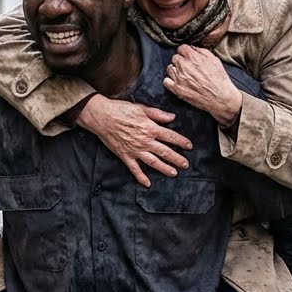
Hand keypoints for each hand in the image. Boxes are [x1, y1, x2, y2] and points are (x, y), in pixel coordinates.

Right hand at [76, 95, 192, 186]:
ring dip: (164, 168)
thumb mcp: (141, 108)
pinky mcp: (125, 156)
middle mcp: (145, 141)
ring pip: (153, 162)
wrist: (102, 117)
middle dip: (177, 159)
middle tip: (186, 165)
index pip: (170, 136)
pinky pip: (134, 169)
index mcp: (150, 128)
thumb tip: (172, 117)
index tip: (189, 146)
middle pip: (165, 152)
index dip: (181, 141)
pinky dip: (141, 177)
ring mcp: (135, 150)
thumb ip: (158, 114)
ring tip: (174, 173)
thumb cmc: (121, 110)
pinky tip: (147, 184)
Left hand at [163, 45, 242, 125]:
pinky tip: (177, 82)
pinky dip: (170, 81)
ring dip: (175, 70)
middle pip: (175, 58)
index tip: (188, 56)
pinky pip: (166, 81)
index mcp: (193, 57)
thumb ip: (201, 51)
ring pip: (169, 68)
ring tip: (183, 75)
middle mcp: (184, 66)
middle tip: (187, 67)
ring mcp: (179, 77)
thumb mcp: (214, 59)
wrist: (220, 97)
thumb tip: (192, 48)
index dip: (185, 52)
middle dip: (180, 61)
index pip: (181, 48)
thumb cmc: (219, 78)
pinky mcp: (177, 89)